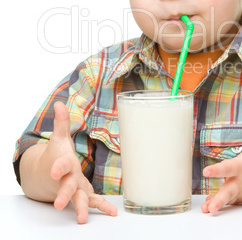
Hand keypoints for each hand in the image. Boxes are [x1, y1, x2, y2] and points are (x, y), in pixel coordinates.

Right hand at [44, 101, 116, 223]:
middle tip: (60, 204)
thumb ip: (61, 122)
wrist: (48, 175)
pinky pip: (93, 201)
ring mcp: (75, 189)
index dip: (58, 167)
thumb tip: (59, 102)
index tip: (55, 172)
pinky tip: (112, 213)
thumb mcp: (59, 138)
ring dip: (81, 208)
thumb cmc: (56, 155)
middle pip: (65, 187)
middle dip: (63, 194)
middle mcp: (67, 178)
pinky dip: (102, 207)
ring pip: (77, 199)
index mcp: (62, 163)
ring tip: (82, 219)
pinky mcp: (83, 194)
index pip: (60, 165)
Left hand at [201, 106, 241, 213]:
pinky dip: (223, 205)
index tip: (206, 172)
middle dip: (219, 199)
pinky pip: (233, 201)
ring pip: (230, 199)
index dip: (217, 170)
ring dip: (218, 204)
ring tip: (206, 211)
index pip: (229, 168)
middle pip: (229, 191)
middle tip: (209, 208)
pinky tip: (209, 208)